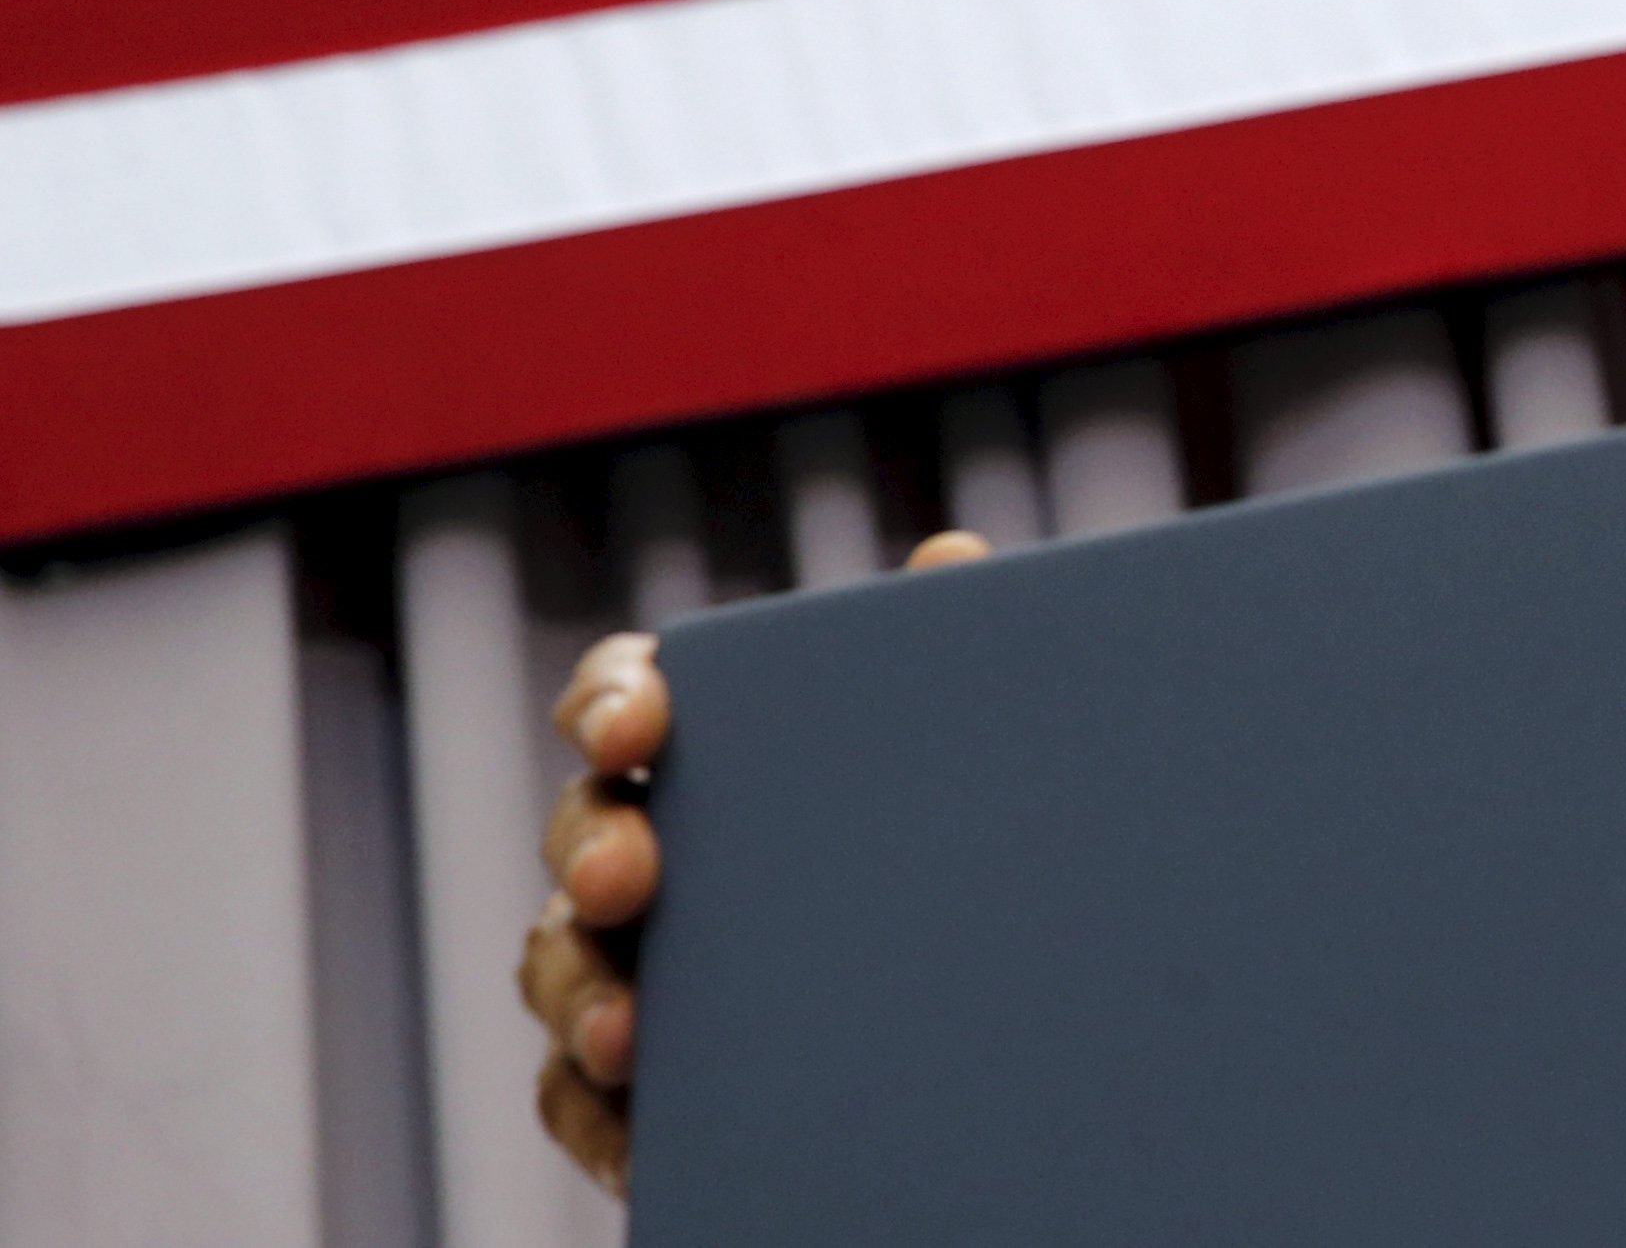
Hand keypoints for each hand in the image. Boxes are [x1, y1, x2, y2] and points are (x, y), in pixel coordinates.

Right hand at [520, 530, 993, 1192]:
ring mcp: (632, 956)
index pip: (630, 693)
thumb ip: (951, 645)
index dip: (617, 696)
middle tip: (623, 878)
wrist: (987, 1008)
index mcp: (718, 746)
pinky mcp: (639, 1073)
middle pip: (582, 828)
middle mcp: (652, 845)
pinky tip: (638, 1138)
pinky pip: (579, 1096)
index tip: (639, 721)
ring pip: (563, 965)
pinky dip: (598, 1115)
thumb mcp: (962, 743)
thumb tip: (953, 563)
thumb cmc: (947, 833)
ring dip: (584, 994)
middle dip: (591, 847)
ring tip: (631, 1036)